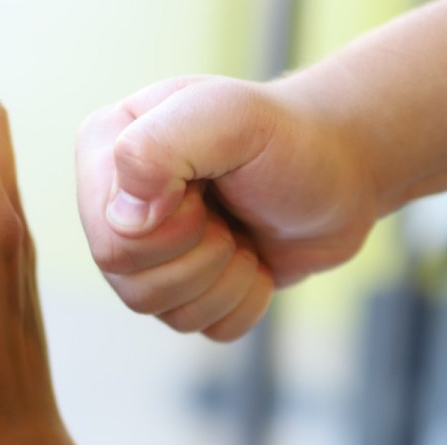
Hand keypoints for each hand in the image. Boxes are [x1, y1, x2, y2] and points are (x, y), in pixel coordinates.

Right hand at [76, 76, 377, 340]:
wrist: (340, 170)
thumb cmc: (287, 137)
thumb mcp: (230, 117)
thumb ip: (160, 148)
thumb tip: (123, 220)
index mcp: (105, 149)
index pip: (110, 240)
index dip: (172, 232)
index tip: (212, 189)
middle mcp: (113, 201)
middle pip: (130, 284)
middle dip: (203, 256)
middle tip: (230, 214)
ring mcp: (144, 248)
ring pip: (160, 311)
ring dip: (224, 279)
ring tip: (243, 234)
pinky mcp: (180, 285)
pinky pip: (196, 326)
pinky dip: (241, 302)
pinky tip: (253, 260)